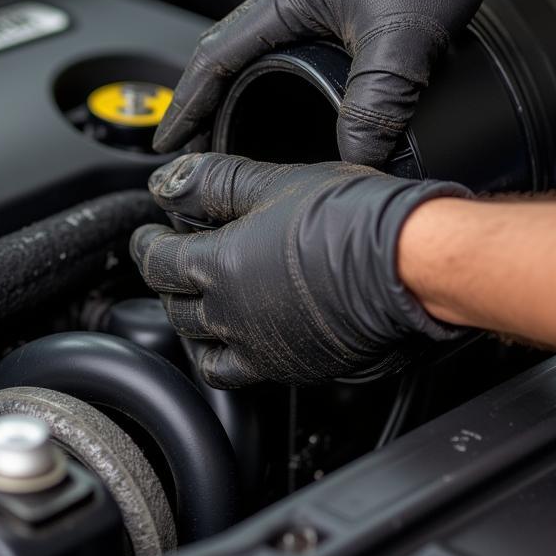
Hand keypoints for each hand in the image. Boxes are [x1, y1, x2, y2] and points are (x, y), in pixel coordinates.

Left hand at [129, 153, 469, 387]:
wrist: (409, 266)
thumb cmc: (351, 220)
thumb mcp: (273, 182)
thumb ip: (212, 182)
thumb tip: (169, 182)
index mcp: (217, 267)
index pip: (156, 260)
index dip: (146, 243)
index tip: (147, 234)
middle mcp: (230, 316)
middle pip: (174, 304)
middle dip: (165, 280)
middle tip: (172, 260)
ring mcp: (261, 348)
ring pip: (200, 344)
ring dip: (190, 321)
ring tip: (198, 301)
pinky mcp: (293, 368)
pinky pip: (237, 373)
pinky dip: (223, 356)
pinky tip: (235, 338)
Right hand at [153, 0, 555, 164]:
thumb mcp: (401, 40)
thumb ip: (376, 105)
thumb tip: (358, 159)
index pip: (213, 59)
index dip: (187, 106)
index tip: (169, 141)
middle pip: (225, 51)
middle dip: (204, 100)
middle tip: (195, 142)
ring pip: (257, 41)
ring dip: (237, 81)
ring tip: (232, 120)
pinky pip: (287, 30)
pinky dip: (271, 63)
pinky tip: (287, 83)